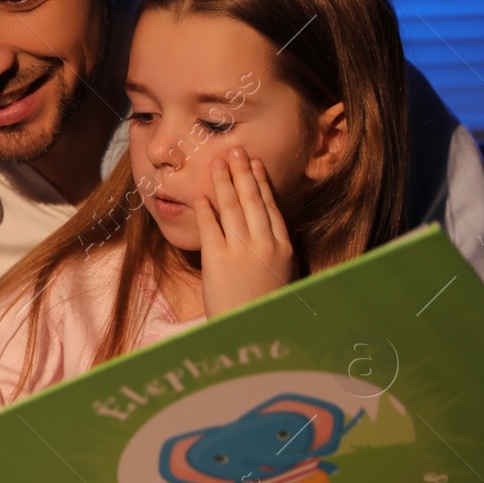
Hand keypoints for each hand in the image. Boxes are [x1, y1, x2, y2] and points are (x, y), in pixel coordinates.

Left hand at [195, 147, 294, 318]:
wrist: (253, 332)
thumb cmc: (266, 307)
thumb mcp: (284, 276)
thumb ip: (278, 252)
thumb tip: (270, 229)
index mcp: (284, 248)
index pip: (270, 207)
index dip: (261, 183)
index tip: (254, 164)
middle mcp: (264, 245)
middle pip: (252, 200)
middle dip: (242, 173)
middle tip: (235, 150)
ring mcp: (241, 252)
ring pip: (232, 208)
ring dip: (223, 182)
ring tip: (216, 162)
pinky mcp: (218, 261)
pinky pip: (210, 227)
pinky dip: (205, 209)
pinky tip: (200, 194)